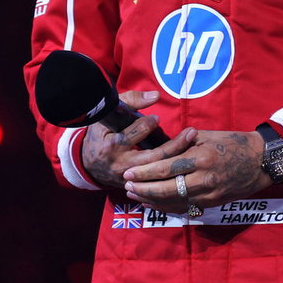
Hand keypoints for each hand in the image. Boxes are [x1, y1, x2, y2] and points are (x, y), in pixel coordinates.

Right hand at [79, 90, 197, 190]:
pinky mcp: (138, 187)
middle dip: (173, 145)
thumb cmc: (102, 134)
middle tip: (191, 132)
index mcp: (111, 146)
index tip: (157, 118)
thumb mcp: (108, 116)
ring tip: (193, 143)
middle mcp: (122, 165)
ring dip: (178, 157)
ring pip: (159, 170)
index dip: (144, 126)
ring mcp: (131, 179)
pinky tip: (187, 160)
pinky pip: (158, 181)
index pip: (131, 136)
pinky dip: (172, 171)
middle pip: (152, 157)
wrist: (89, 164)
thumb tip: (156, 96)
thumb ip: (131, 101)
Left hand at [123, 129, 270, 213]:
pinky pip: (185, 207)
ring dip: (151, 200)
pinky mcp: (212, 203)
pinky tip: (154, 203)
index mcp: (202, 158)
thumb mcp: (208, 136)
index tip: (129, 172)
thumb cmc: (235, 143)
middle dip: (143, 188)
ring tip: (135, 195)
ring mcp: (209, 194)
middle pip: (166, 188)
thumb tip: (161, 149)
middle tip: (126, 186)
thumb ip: (183, 143)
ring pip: (173, 201)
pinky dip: (167, 206)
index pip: (166, 168)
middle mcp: (204, 179)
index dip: (145, 172)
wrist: (263, 161)